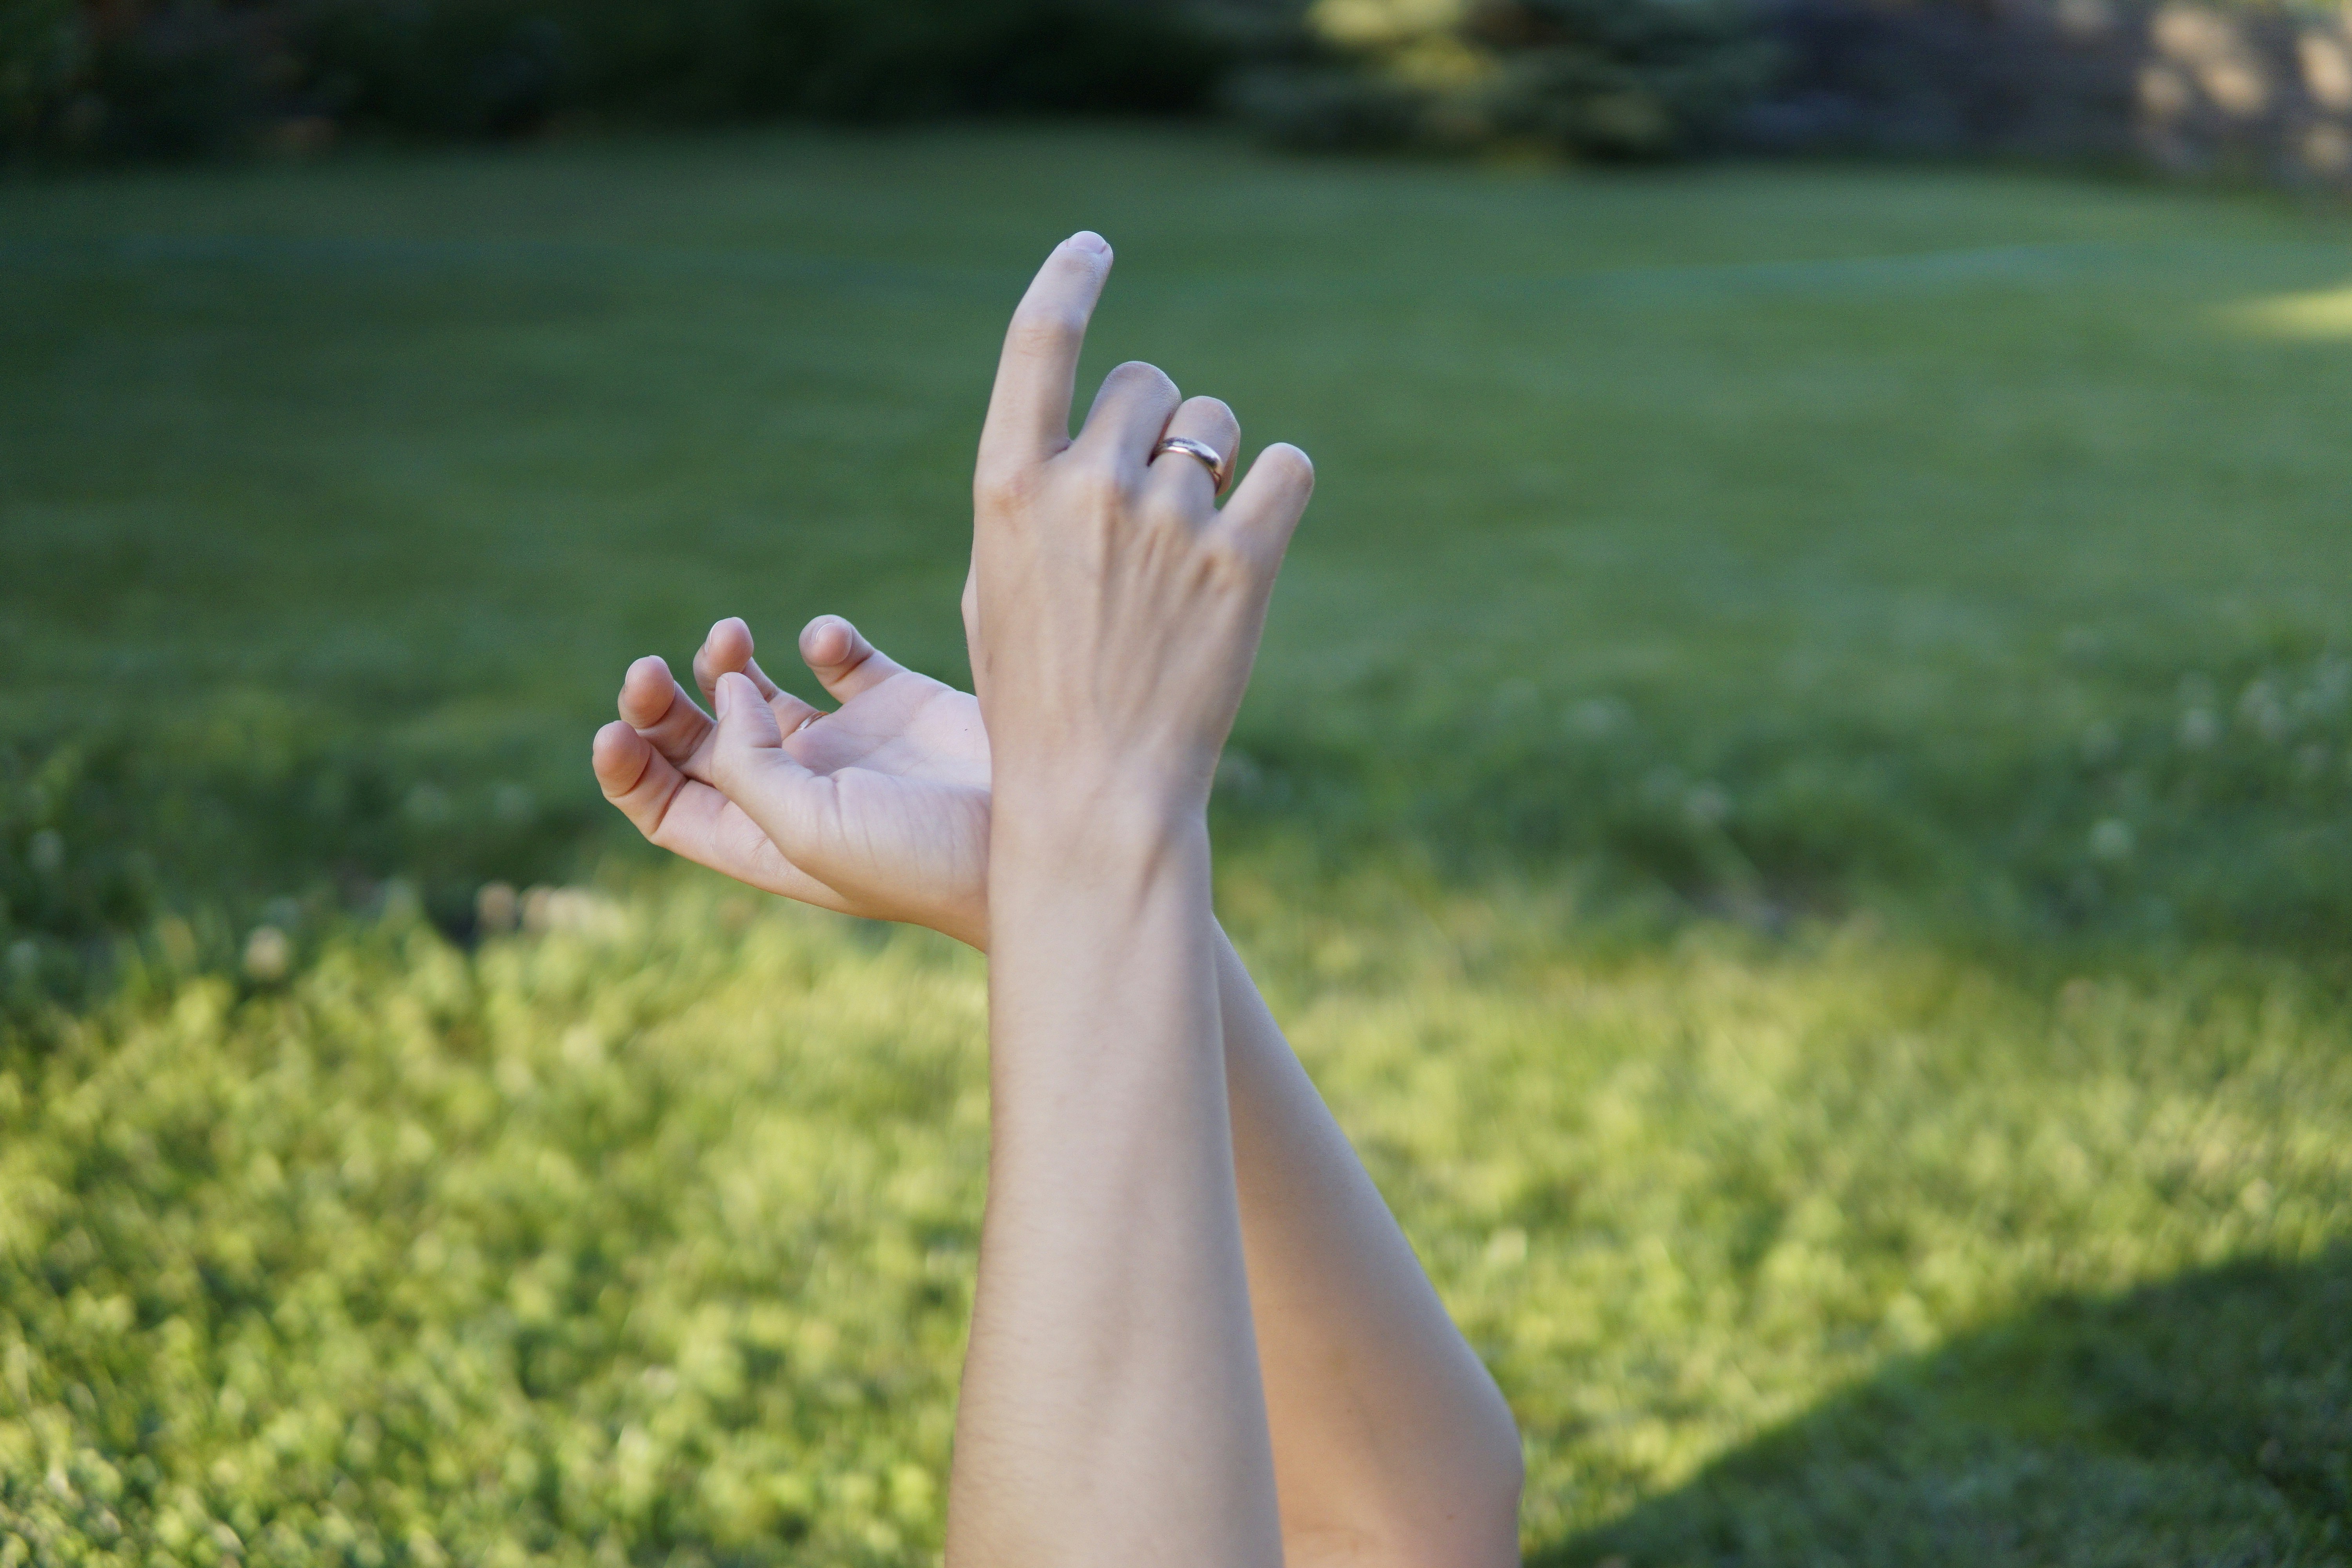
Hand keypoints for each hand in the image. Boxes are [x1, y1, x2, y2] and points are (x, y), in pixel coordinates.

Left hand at [592, 613, 991, 946]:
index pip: (667, 806)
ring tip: (730, 639)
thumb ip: (751, 767)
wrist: (1045, 835)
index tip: (614, 729)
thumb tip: (729, 695)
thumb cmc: (925, 860)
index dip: (627, 769)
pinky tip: (822, 640)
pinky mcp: (903, 704)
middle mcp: (801, 793)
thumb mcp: (812, 834)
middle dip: (662, 705)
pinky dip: (821, 637)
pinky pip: (842, 658)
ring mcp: (852, 747)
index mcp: (767, 840)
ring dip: (727, 662)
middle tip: (651, 671)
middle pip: (700, 744)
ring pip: (759, 694)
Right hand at [969, 232, 1314, 831]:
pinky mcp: (1243, 561)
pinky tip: (1255, 533)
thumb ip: (1039, 495)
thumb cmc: (1037, 695)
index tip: (1092, 248)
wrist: (1095, 793)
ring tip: (1193, 542)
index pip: (1041, 343)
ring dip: (1213, 461)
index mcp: (1009, 489)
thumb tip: (1103, 433)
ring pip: (1215, 425)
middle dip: (1152, 423)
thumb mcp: (1001, 582)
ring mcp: (1168, 522)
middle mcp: (1086, 487)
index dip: (1068, 280)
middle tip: (1148, 503)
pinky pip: (1287, 468)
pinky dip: (1277, 489)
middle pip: (1145, 383)